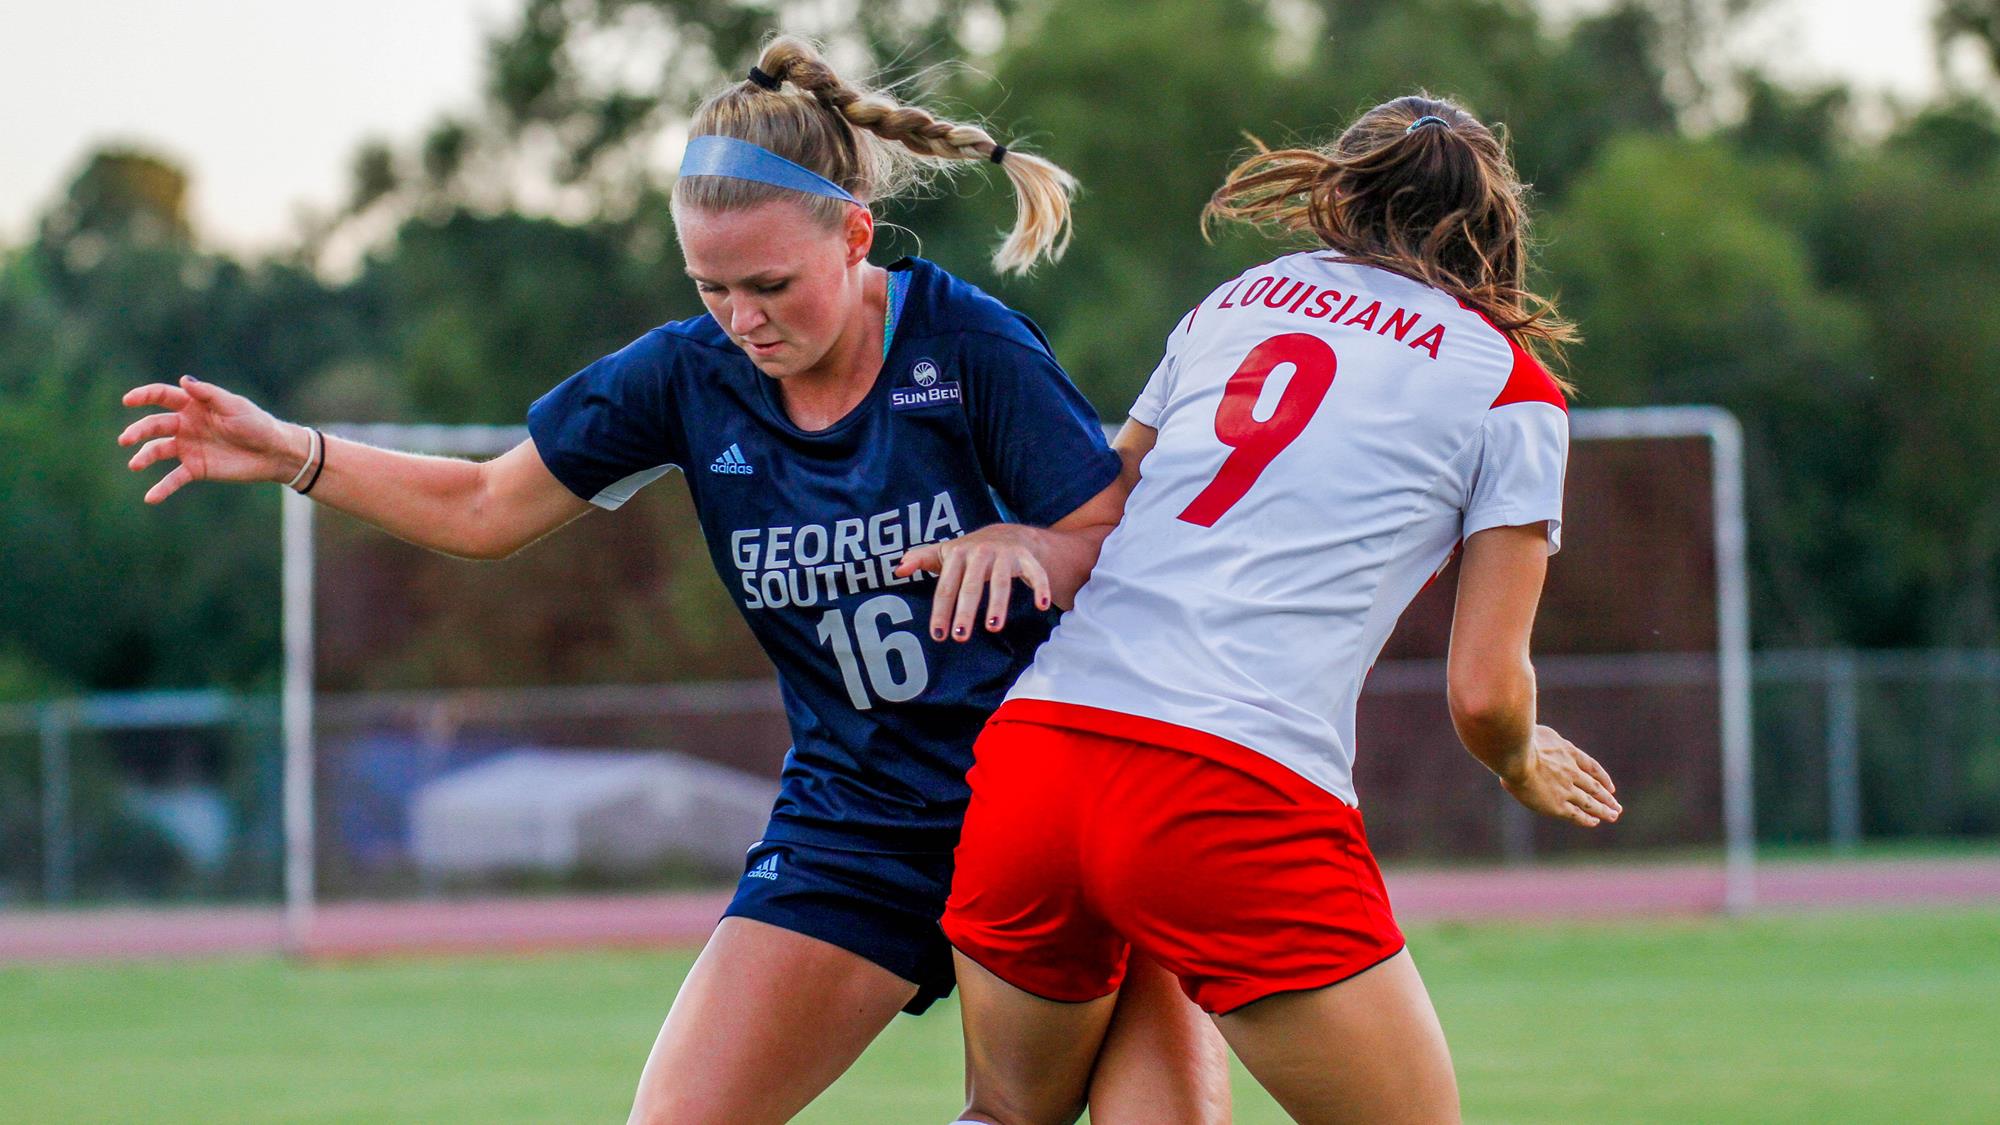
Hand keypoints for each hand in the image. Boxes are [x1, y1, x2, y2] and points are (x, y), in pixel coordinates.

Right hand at [118, 375, 304, 502]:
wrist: (274, 452)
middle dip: (139, 431)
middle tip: (126, 439)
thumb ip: (209, 395)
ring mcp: (189, 447)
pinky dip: (162, 488)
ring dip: (145, 457)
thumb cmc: (256, 424)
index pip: (163, 396)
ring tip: (134, 464)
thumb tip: (184, 380)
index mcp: (194, 405)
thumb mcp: (234, 406)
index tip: (128, 401)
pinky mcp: (196, 468)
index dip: (144, 396)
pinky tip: (150, 498)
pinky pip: (174, 478)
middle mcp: (186, 425)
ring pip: (159, 450)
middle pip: (156, 425)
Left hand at [895, 524, 1052, 642]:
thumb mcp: (945, 553)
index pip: (946, 587)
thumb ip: (921, 559)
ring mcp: (1005, 555)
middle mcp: (981, 553)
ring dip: (998, 605)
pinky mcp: (1027, 559)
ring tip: (993, 628)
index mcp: (958, 554)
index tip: (938, 635)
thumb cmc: (970, 552)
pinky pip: (1035, 574)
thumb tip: (897, 568)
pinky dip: (1040, 587)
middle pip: (972, 586)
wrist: (1008, 533)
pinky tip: (1042, 606)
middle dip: (965, 612)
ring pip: (1002, 582)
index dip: (941, 611)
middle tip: (960, 637)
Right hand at [1498, 726, 1621, 827]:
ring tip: (1613, 816)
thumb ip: (1550, 740)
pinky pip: (1576, 814)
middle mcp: (1572, 772)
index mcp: (1569, 753)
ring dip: (1604, 810)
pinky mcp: (1556, 805)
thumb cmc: (1522, 741)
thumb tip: (1549, 740)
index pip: (1591, 767)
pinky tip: (1595, 822)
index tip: (1611, 787)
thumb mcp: (1541, 732)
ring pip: (1590, 802)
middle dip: (1607, 798)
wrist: (1517, 756)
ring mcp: (1566, 789)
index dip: (1602, 778)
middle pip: (1595, 787)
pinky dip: (1587, 819)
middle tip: (1617, 807)